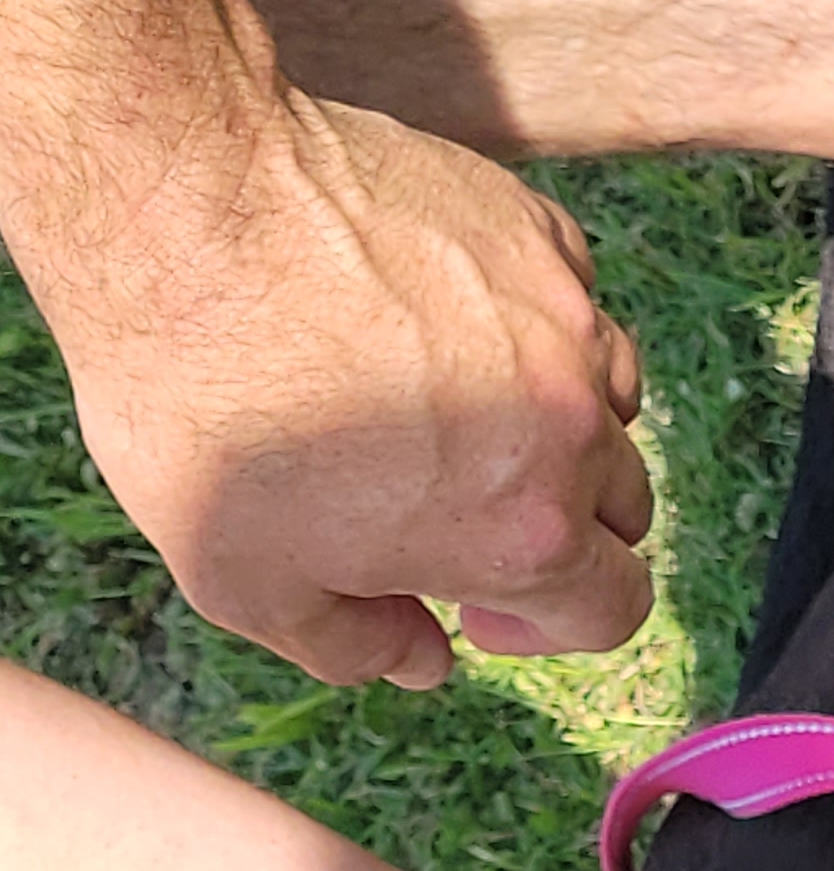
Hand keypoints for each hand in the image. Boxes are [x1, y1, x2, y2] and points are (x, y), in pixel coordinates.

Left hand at [47, 92, 653, 688]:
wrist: (174, 212)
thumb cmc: (200, 406)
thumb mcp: (243, 580)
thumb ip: (355, 645)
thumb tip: (425, 658)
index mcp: (525, 534)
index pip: (617, 606)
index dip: (551, 624)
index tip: (474, 602)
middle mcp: (572, 430)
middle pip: (622, 506)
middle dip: (555, 524)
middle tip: (452, 508)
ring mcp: (563, 320)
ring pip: (611, 400)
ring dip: (558, 423)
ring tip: (456, 407)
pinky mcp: (533, 231)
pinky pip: (572, 296)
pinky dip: (532, 323)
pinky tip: (445, 318)